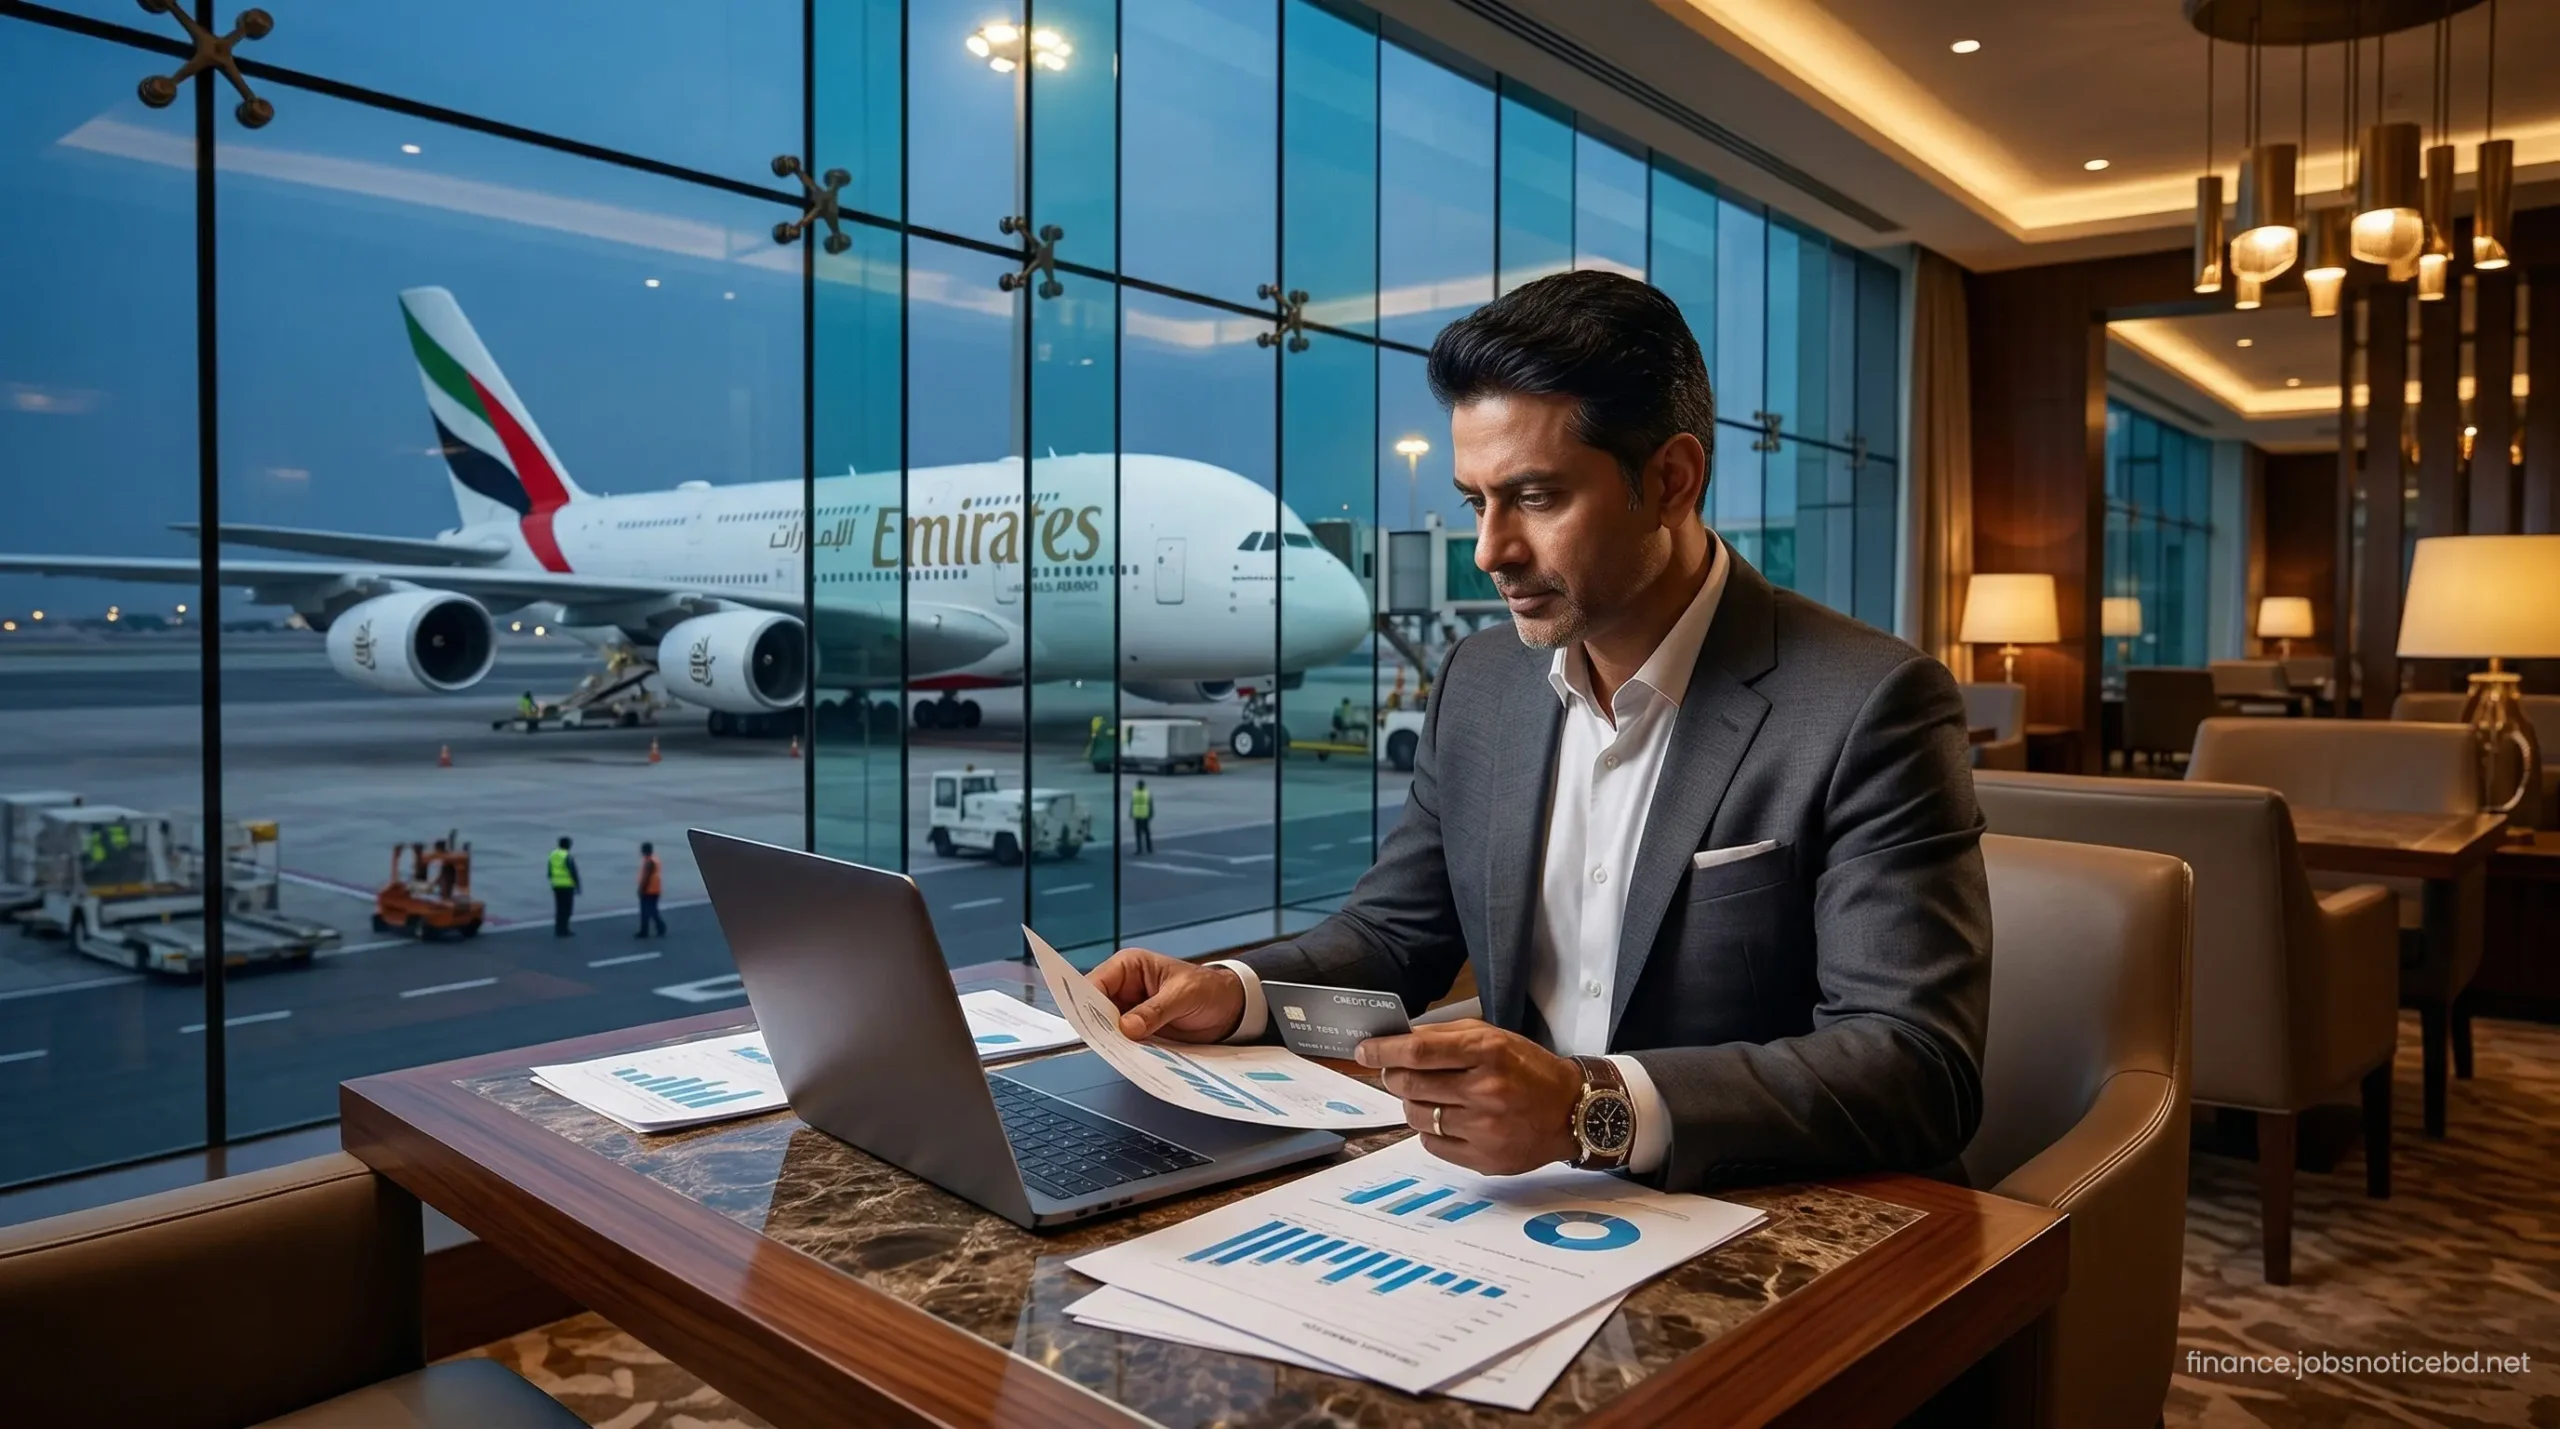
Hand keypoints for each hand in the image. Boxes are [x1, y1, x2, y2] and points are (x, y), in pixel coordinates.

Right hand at [1088, 948, 1245, 1042]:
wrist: (1228, 1009)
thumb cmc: (1208, 989)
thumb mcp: (1183, 996)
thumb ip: (1155, 1011)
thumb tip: (1127, 1027)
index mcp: (1130, 967)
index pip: (1096, 982)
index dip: (1085, 1001)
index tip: (1085, 1022)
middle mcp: (1124, 988)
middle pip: (1095, 1007)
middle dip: (1096, 1024)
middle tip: (1101, 1041)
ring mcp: (1129, 1011)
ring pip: (1106, 1027)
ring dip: (1110, 1040)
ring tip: (1114, 1052)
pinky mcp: (1138, 1031)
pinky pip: (1122, 1041)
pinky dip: (1123, 1050)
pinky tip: (1125, 1057)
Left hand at [1355, 1019, 1584, 1174]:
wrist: (1573, 1111)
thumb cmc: (1529, 1069)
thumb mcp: (1495, 1037)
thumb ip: (1446, 1035)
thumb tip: (1398, 1040)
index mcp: (1488, 1052)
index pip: (1419, 1051)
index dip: (1384, 1051)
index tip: (1364, 1051)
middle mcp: (1486, 1090)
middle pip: (1411, 1085)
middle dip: (1393, 1077)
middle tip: (1394, 1073)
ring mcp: (1485, 1128)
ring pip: (1418, 1116)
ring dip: (1412, 1104)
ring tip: (1428, 1096)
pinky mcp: (1485, 1158)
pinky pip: (1432, 1144)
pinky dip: (1430, 1130)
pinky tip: (1447, 1119)